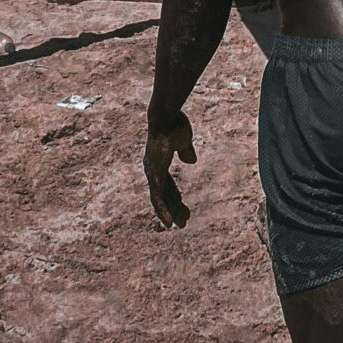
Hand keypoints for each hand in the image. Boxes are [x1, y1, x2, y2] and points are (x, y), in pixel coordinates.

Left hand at [145, 111, 196, 227]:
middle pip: (163, 193)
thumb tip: (191, 161)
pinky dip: (163, 210)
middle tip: (182, 221)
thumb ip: (186, 151)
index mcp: (158, 161)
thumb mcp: (184, 140)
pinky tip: (169, 222)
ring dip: (170, 212)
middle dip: (173, 207)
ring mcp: (152, 172)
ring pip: (161, 199)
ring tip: (180, 225)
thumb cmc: (175, 123)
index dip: (173, 195)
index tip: (181, 203)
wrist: (167, 116)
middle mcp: (152, 169)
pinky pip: (158, 197)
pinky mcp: (154, 174)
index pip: (166, 183)